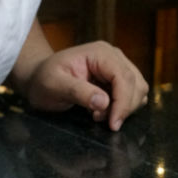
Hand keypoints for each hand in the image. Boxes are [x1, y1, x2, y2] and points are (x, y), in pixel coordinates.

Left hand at [23, 41, 148, 130]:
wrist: (40, 78)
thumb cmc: (43, 80)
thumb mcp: (53, 85)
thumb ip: (77, 92)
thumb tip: (104, 102)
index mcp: (100, 53)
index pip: (123, 77)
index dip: (123, 102)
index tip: (114, 124)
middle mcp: (114, 56)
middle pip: (136, 84)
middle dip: (123, 107)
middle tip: (101, 120)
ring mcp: (118, 66)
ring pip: (138, 90)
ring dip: (124, 108)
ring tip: (98, 114)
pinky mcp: (118, 78)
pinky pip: (132, 95)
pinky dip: (122, 107)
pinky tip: (101, 111)